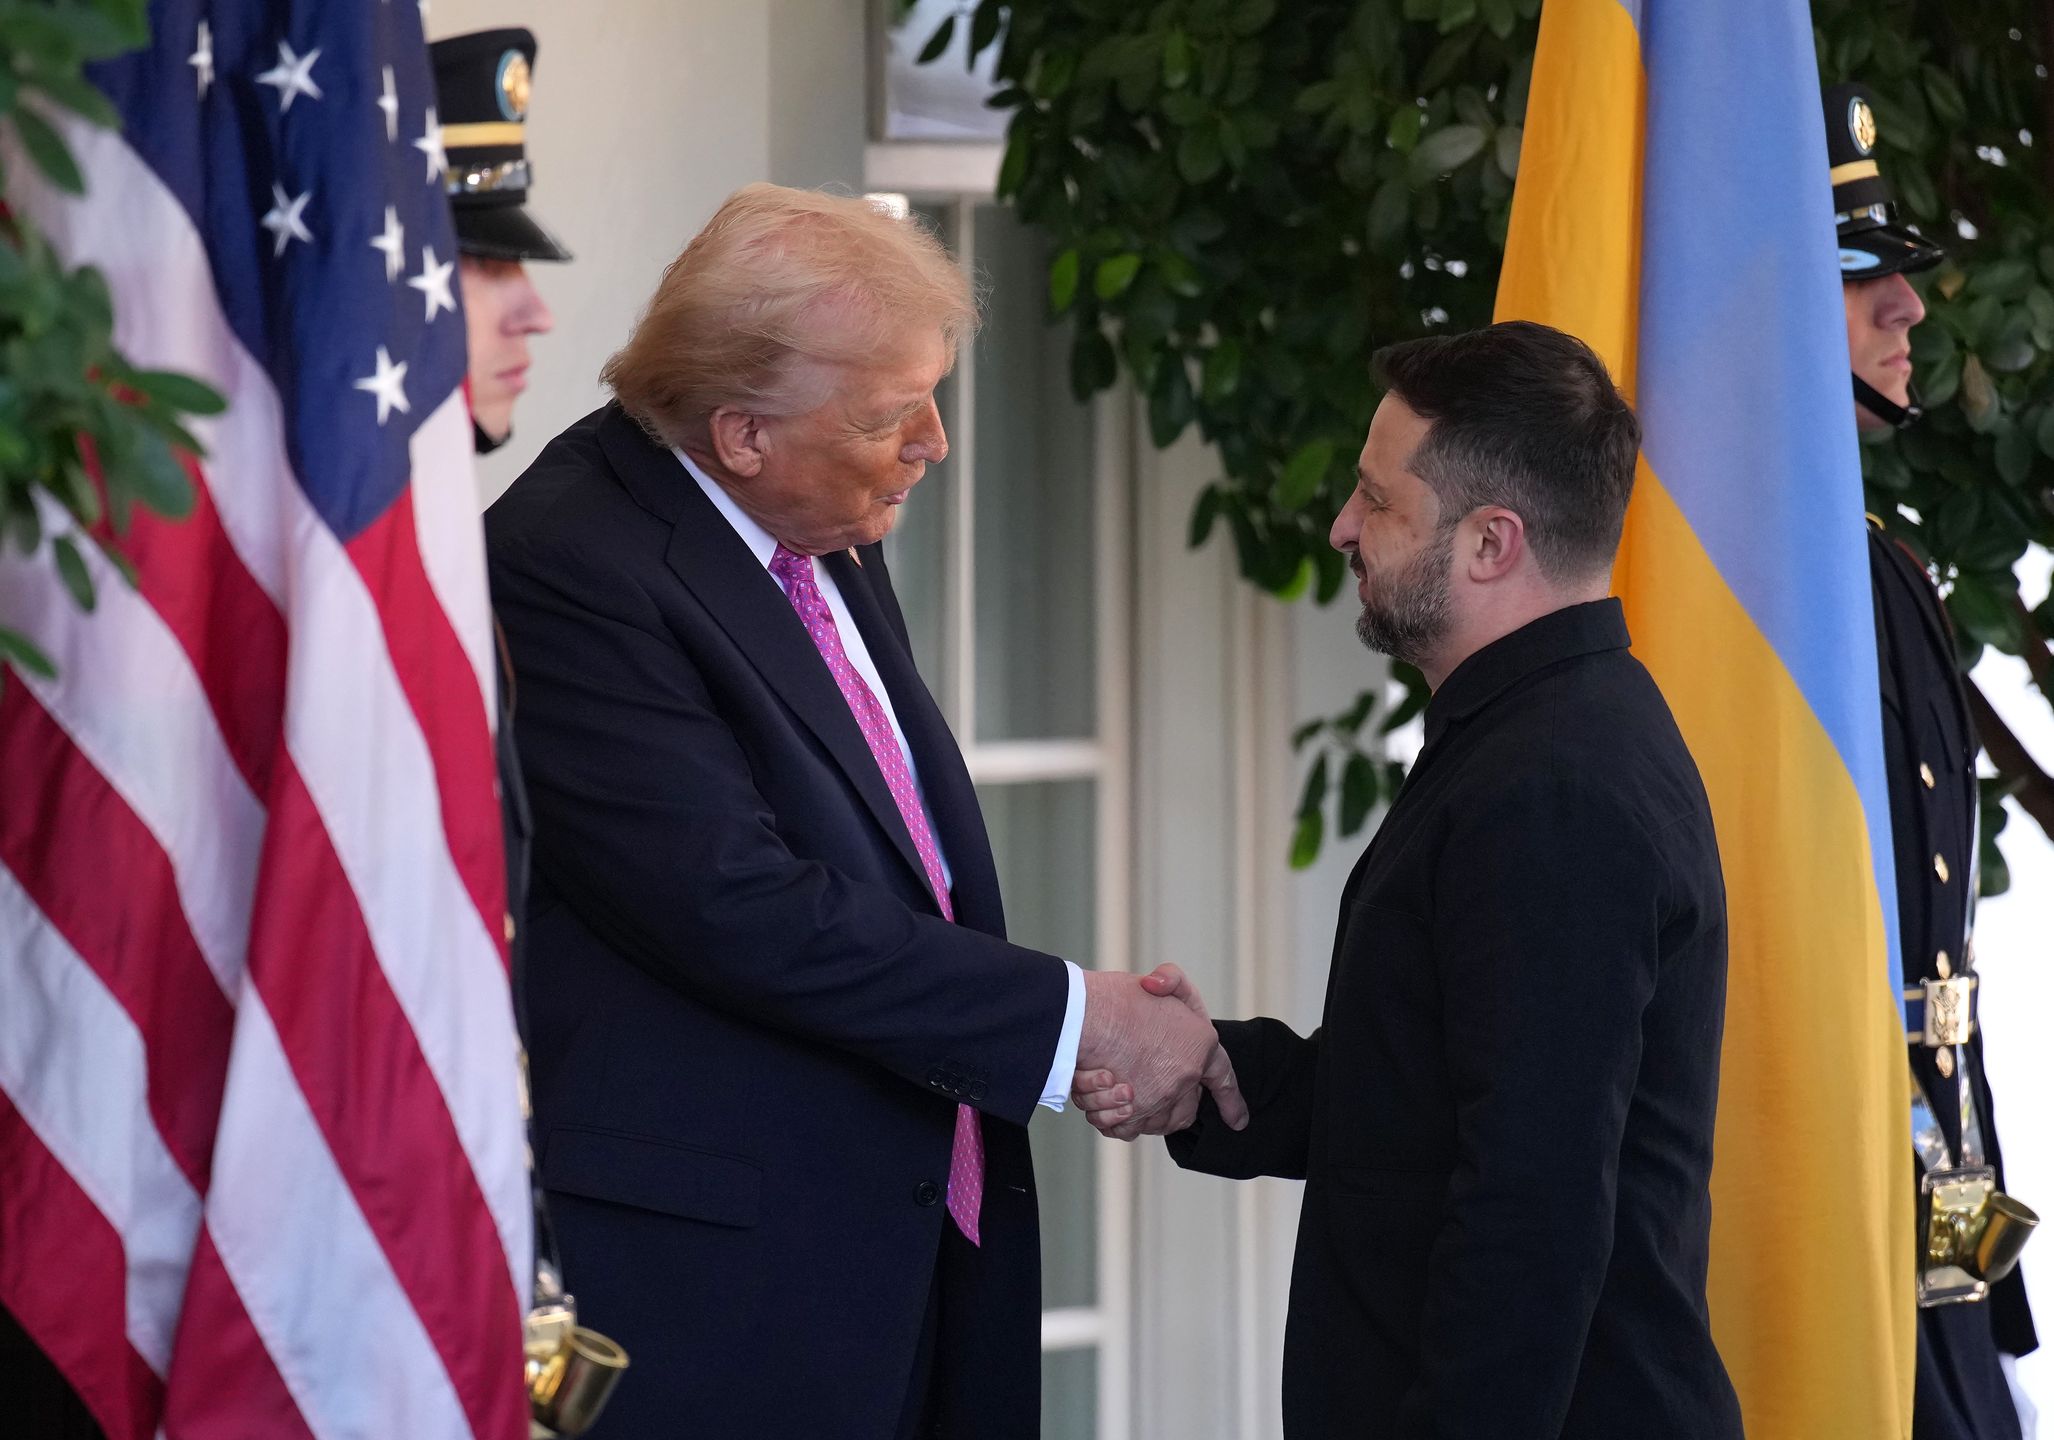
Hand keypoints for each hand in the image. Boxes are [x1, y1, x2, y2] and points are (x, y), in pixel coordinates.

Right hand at [1073, 964, 1245, 1139]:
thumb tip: (1159, 986)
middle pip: (1185, 1109)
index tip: (1237, 1121)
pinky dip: (1115, 1120)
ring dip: (1140, 1112)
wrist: (1085, 1016)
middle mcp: (1185, 1077)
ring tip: (1118, 1087)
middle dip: (1174, 1105)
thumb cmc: (1117, 998)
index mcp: (1201, 1045)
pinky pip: (1127, 1130)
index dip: (1231, 1102)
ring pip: (1156, 1122)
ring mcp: (1159, 1098)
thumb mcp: (1158, 979)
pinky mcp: (1131, 1113)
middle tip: (1151, 1088)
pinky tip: (1106, 1100)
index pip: (1223, 1078)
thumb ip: (1170, 980)